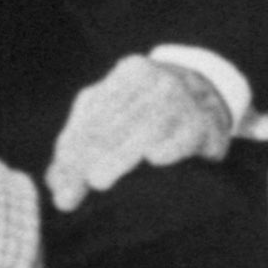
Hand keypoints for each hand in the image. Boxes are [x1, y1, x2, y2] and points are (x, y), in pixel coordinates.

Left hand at [43, 54, 238, 211]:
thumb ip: (82, 142)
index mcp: (127, 74)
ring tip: (98, 181)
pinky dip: (171, 146)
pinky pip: (186, 133)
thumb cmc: (151, 109)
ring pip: (145, 126)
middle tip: (69, 194)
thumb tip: (54, 183)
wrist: (213, 93)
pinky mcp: (205, 122)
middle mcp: (154, 80)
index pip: (91, 112)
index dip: (70, 148)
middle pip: (112, 122)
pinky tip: (155, 160)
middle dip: (86, 160)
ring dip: (120, 155)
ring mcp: (182, 98)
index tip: (56, 184)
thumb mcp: (116, 111)